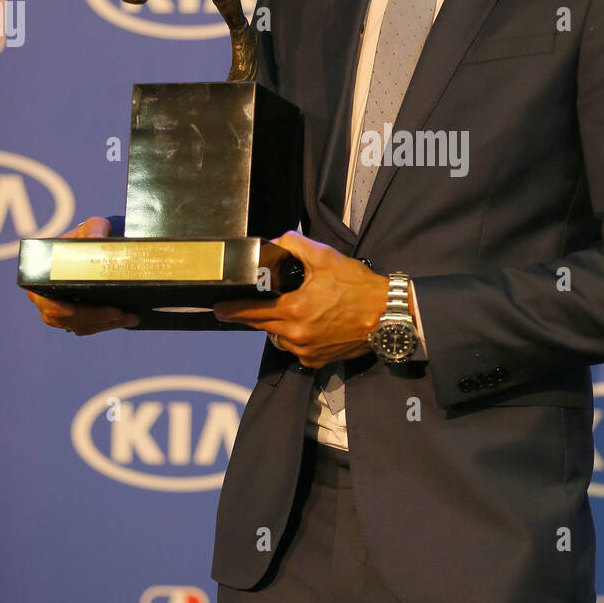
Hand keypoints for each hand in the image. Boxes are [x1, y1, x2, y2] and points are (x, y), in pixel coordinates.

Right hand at [25, 216, 140, 334]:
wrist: (96, 248)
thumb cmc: (90, 235)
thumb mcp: (92, 227)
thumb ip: (94, 229)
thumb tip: (95, 240)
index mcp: (41, 276)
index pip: (46, 300)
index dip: (58, 308)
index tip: (73, 309)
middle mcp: (46, 298)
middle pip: (67, 318)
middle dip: (94, 317)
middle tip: (119, 313)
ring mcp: (60, 312)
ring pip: (81, 326)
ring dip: (106, 323)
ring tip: (129, 316)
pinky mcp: (77, 318)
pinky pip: (90, 327)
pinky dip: (108, 324)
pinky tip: (127, 319)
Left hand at [213, 230, 389, 367]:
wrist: (386, 315)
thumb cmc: (358, 287)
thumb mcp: (326, 257)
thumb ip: (295, 245)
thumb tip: (276, 242)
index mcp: (294, 310)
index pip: (251, 311)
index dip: (231, 309)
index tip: (217, 308)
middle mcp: (296, 335)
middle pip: (260, 326)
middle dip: (248, 316)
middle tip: (237, 309)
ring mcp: (306, 351)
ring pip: (277, 339)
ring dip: (275, 327)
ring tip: (285, 312)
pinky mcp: (317, 361)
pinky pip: (295, 350)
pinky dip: (294, 338)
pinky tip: (306, 325)